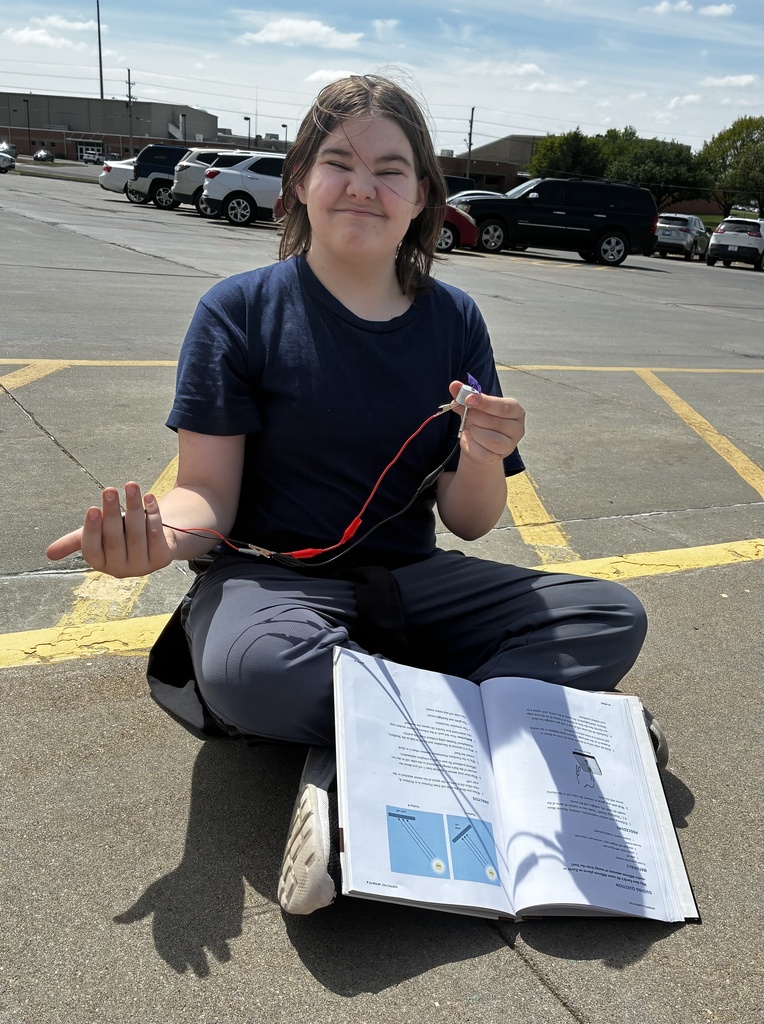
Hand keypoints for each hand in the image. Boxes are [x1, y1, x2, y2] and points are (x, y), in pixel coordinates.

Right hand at [46, 482, 174, 577]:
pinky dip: (153, 513)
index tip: (93, 508)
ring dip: (134, 507)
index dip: (91, 529)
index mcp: (99, 564)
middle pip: (114, 539)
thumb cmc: (120, 535)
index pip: (90, 549)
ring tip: (131, 486)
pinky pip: (156, 534)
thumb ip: (75, 541)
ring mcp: (142, 567)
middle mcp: (119, 570)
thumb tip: (48, 554)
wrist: (155, 541)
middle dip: (112, 512)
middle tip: (109, 489)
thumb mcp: (97, 536)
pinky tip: (149, 497)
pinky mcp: (162, 560)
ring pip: (136, 534)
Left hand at [449, 380, 524, 465]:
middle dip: (474, 418)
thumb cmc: (480, 418)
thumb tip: (454, 385)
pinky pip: (485, 454)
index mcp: (515, 410)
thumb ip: (464, 394)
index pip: (502, 407)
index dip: (484, 403)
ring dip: (475, 432)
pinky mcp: (500, 457)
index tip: (468, 399)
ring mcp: (510, 445)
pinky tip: (473, 440)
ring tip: (472, 428)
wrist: (478, 440)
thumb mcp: (472, 404)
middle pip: (494, 423)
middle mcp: (517, 427)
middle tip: (467, 416)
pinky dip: (473, 446)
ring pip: (492, 440)